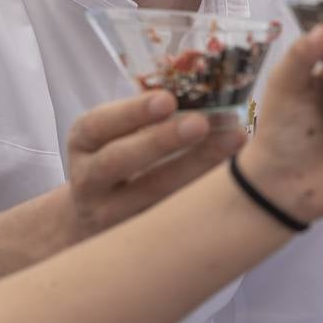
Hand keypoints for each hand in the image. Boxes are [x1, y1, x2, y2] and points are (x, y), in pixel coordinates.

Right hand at [65, 91, 246, 240]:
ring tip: (235, 140)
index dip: (132, 113)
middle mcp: (89, 180)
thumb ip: (150, 114)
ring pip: (151, 193)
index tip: (167, 99)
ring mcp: (111, 214)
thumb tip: (207, 84)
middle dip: (162, 141)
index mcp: (84, 143)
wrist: (96, 217)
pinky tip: (238, 173)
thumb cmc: (122, 159)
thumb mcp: (118, 134)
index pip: (97, 126)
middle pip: (118, 161)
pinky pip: (173, 216)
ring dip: (195, 166)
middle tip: (202, 123)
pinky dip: (206, 193)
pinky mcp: (139, 237)